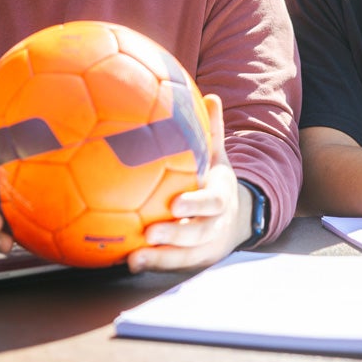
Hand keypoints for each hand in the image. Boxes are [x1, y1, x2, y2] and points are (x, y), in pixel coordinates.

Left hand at [125, 95, 250, 272]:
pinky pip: (171, 265)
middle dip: (175, 236)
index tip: (176, 204)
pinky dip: (151, 264)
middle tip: (150, 233)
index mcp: (221, 198)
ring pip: (184, 256)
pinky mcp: (192, 261)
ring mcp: (204, 247)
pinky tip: (124, 261)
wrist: (237, 218)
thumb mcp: (218, 157)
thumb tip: (210, 96)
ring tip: (133, 259)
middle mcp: (215, 225)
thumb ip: (213, 130)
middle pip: (197, 234)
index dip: (196, 204)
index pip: (212, 202)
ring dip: (159, 259)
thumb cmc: (216, 181)